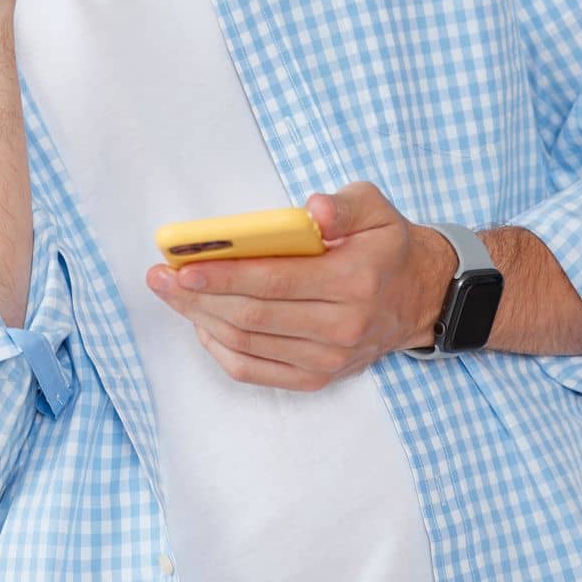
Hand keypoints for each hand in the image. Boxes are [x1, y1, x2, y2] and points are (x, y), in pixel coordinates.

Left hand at [144, 181, 457, 391]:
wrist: (420, 297)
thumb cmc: (386, 244)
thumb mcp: (375, 207)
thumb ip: (343, 205)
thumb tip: (313, 209)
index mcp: (352, 281)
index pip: (275, 281)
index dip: (225, 275)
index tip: (184, 264)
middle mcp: (341, 327)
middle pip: (253, 317)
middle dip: (199, 297)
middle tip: (160, 278)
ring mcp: (329, 358)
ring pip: (249, 345)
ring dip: (202, 320)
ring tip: (172, 295)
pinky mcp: (319, 376)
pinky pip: (257, 371)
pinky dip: (222, 350)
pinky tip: (202, 325)